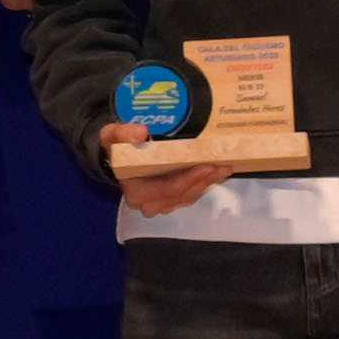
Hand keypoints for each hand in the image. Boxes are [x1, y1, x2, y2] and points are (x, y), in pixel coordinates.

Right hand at [106, 123, 220, 212]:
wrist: (119, 159)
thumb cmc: (118, 148)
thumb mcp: (113, 136)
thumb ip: (123, 133)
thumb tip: (140, 134)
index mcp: (136, 191)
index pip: (167, 189)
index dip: (188, 179)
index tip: (206, 165)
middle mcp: (149, 203)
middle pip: (183, 195)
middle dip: (205, 181)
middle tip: (223, 165)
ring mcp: (161, 204)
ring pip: (190, 196)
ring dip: (209, 183)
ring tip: (225, 167)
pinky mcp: (171, 201)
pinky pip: (191, 195)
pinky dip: (206, 184)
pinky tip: (218, 172)